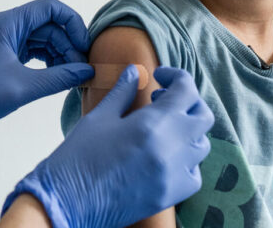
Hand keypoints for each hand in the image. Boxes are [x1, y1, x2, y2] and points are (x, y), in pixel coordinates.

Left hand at [0, 0, 93, 168]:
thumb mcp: (22, 88)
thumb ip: (58, 77)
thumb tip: (87, 72)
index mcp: (6, 23)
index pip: (49, 7)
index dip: (72, 23)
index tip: (84, 47)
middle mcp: (4, 25)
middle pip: (47, 24)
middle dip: (67, 44)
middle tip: (81, 70)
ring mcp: (2, 39)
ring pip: (40, 37)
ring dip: (58, 54)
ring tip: (71, 76)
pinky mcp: (1, 53)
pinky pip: (30, 49)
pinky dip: (46, 60)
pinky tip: (57, 75)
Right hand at [2, 65, 213, 227]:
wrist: (70, 200)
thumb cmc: (80, 154)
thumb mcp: (101, 116)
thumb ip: (123, 91)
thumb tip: (134, 71)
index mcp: (153, 123)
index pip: (186, 91)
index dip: (176, 77)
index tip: (159, 76)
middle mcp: (172, 148)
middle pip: (203, 116)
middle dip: (187, 101)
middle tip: (161, 98)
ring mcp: (175, 174)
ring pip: (202, 144)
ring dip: (187, 129)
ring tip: (161, 126)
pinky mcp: (171, 195)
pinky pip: (195, 173)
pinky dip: (186, 160)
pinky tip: (163, 154)